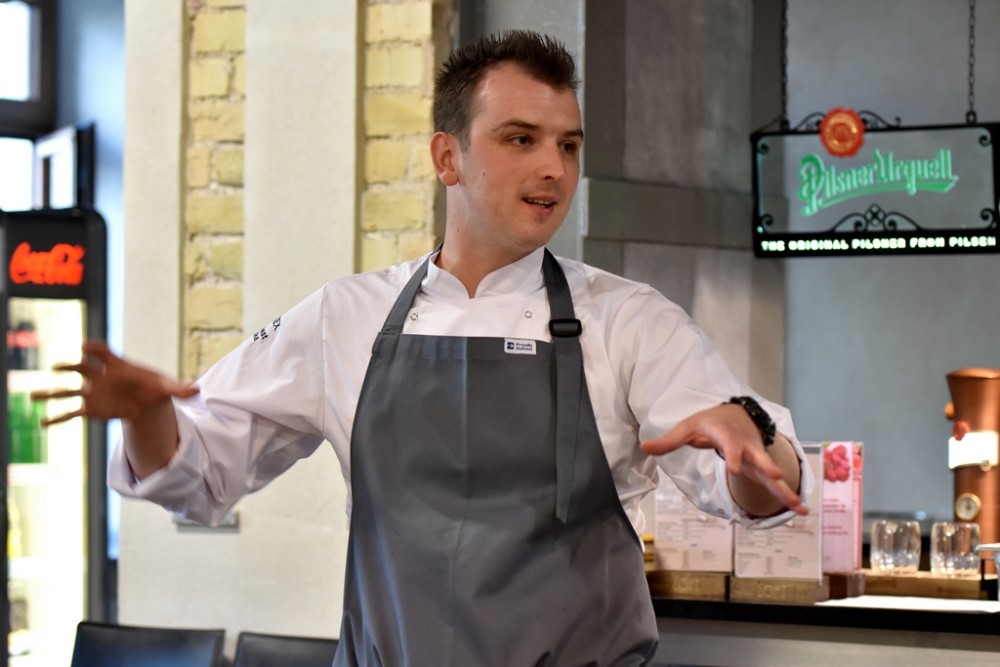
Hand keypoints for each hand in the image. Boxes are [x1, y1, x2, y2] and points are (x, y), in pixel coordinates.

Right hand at [30, 340, 198, 424]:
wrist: (145, 400)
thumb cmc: (154, 387)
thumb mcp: (166, 387)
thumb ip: (179, 389)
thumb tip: (198, 391)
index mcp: (117, 366)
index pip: (103, 352)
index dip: (95, 349)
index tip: (85, 346)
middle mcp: (100, 377)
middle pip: (80, 368)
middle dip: (68, 366)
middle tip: (56, 366)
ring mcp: (93, 392)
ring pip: (68, 391)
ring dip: (52, 393)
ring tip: (33, 395)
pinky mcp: (90, 408)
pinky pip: (70, 413)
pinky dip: (57, 418)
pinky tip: (42, 423)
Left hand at [641, 404, 806, 516]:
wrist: (736, 414)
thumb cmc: (709, 422)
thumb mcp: (687, 428)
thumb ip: (668, 441)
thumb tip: (644, 447)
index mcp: (728, 436)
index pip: (730, 447)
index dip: (733, 456)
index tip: (735, 469)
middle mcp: (746, 447)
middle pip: (758, 457)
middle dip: (766, 466)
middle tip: (776, 475)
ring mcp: (756, 458)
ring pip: (771, 474)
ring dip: (784, 489)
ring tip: (800, 507)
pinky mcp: (761, 468)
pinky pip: (775, 484)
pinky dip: (788, 496)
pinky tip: (802, 512)